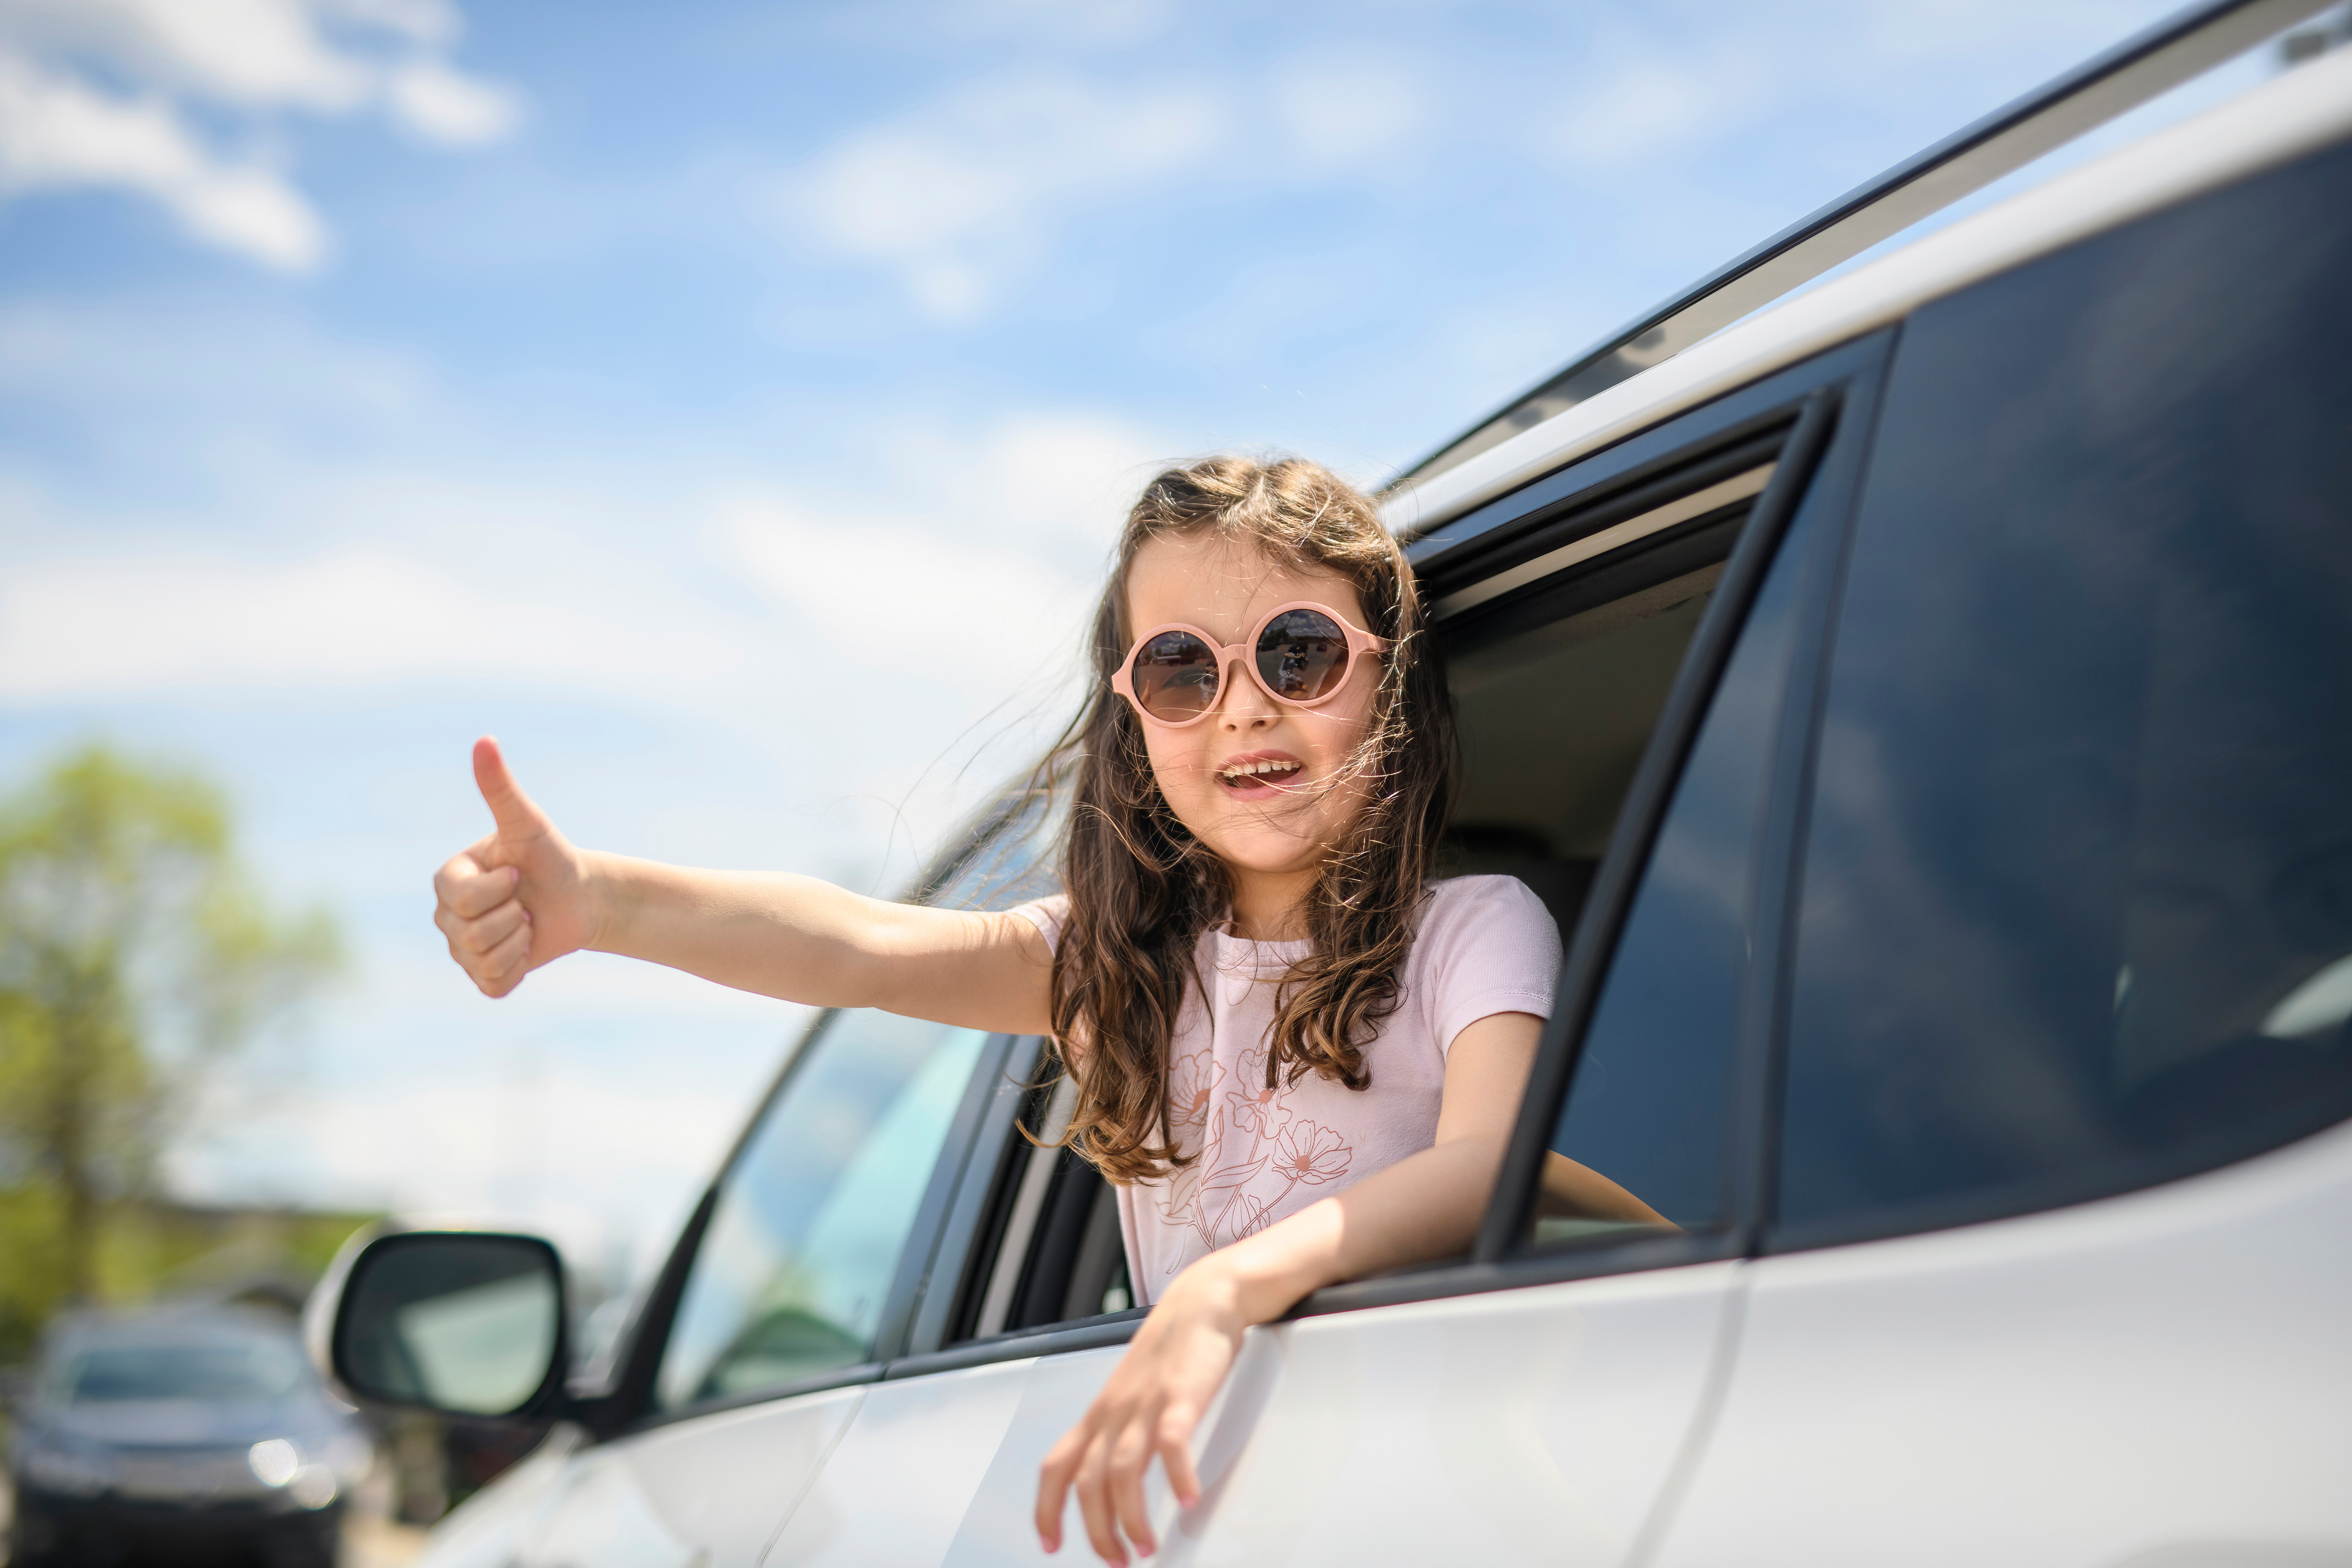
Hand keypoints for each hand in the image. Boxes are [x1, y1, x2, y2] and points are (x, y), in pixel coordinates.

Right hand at [431, 737, 598, 997]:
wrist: (581, 897)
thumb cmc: (552, 856)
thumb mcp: (528, 823)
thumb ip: (500, 788)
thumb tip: (485, 740)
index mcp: (447, 879)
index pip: (463, 898)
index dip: (500, 889)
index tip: (518, 873)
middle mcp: (446, 915)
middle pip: (467, 934)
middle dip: (511, 917)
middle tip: (525, 901)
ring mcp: (460, 949)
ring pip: (481, 960)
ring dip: (519, 942)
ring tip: (527, 922)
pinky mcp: (483, 975)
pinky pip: (492, 985)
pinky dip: (518, 968)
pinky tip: (527, 947)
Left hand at [1035, 1263, 1244, 1563]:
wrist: (1203, 1299)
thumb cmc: (1171, 1349)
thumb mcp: (1133, 1392)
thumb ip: (1123, 1430)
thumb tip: (1116, 1478)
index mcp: (1100, 1413)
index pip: (1056, 1466)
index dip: (1046, 1508)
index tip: (1050, 1544)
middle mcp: (1115, 1411)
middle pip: (1088, 1481)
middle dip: (1098, 1531)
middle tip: (1118, 1562)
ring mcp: (1146, 1402)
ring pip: (1122, 1471)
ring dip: (1132, 1517)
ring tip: (1147, 1546)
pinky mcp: (1181, 1394)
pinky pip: (1173, 1443)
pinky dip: (1178, 1476)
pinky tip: (1188, 1500)